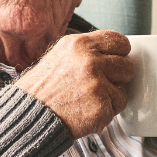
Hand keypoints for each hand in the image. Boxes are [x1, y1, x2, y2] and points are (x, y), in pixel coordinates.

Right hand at [16, 30, 133, 137]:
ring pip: (124, 89)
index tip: (113, 63)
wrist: (29, 115)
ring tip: (89, 99)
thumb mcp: (61, 56)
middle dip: (117, 78)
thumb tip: (114, 53)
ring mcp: (96, 84)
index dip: (119, 54)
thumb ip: (87, 51)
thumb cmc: (43, 89)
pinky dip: (105, 112)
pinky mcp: (100, 106)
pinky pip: (118, 107)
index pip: (120, 41)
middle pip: (127, 66)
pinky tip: (87, 111)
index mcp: (79, 44)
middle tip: (98, 86)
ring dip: (111, 96)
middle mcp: (89, 61)